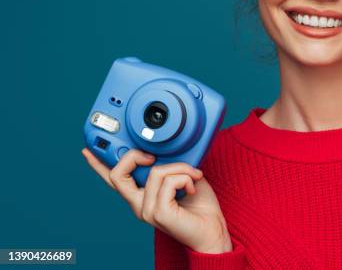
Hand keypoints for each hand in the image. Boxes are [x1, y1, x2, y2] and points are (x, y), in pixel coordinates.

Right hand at [81, 147, 231, 253]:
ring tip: (193, 176)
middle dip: (133, 156)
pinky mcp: (157, 213)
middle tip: (152, 155)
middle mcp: (138, 204)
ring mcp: (146, 210)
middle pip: (118, 175)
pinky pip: (168, 182)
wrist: (213, 230)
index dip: (98, 165)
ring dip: (180, 167)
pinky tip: (192, 187)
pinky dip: (185, 178)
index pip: (114, 179)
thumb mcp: (182, 176)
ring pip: (154, 172)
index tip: (88, 150)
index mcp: (141, 195)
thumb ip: (168, 165)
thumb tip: (164, 150)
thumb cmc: (200, 205)